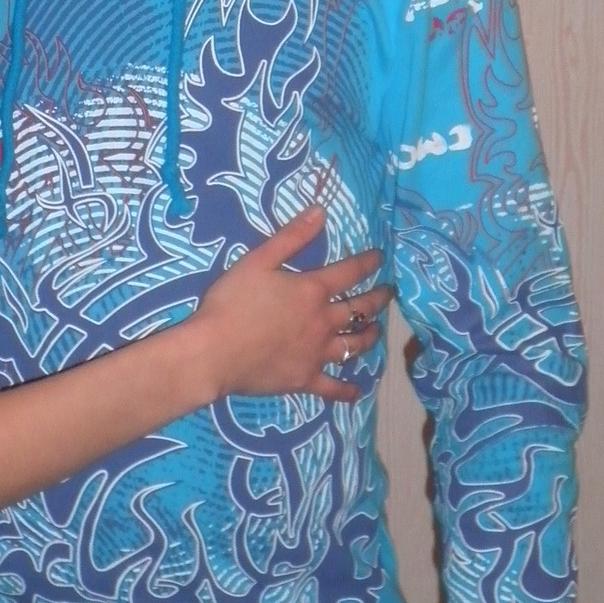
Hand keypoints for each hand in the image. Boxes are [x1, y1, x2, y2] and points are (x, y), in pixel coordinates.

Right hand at [192, 206, 390, 403]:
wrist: (214, 351)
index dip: (368, 262)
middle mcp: (323, 321)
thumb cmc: (232, 302)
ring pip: (354, 345)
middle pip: (360, 309)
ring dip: (369, 336)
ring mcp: (317, 353)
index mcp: (312, 290)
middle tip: (389, 293)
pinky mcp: (305, 379)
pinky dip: (346, 389)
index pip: (349, 272)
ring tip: (377, 330)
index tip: (380, 258)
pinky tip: (356, 391)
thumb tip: (320, 212)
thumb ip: (291, 237)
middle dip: (378, 299)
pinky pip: (332, 387)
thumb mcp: (257, 260)